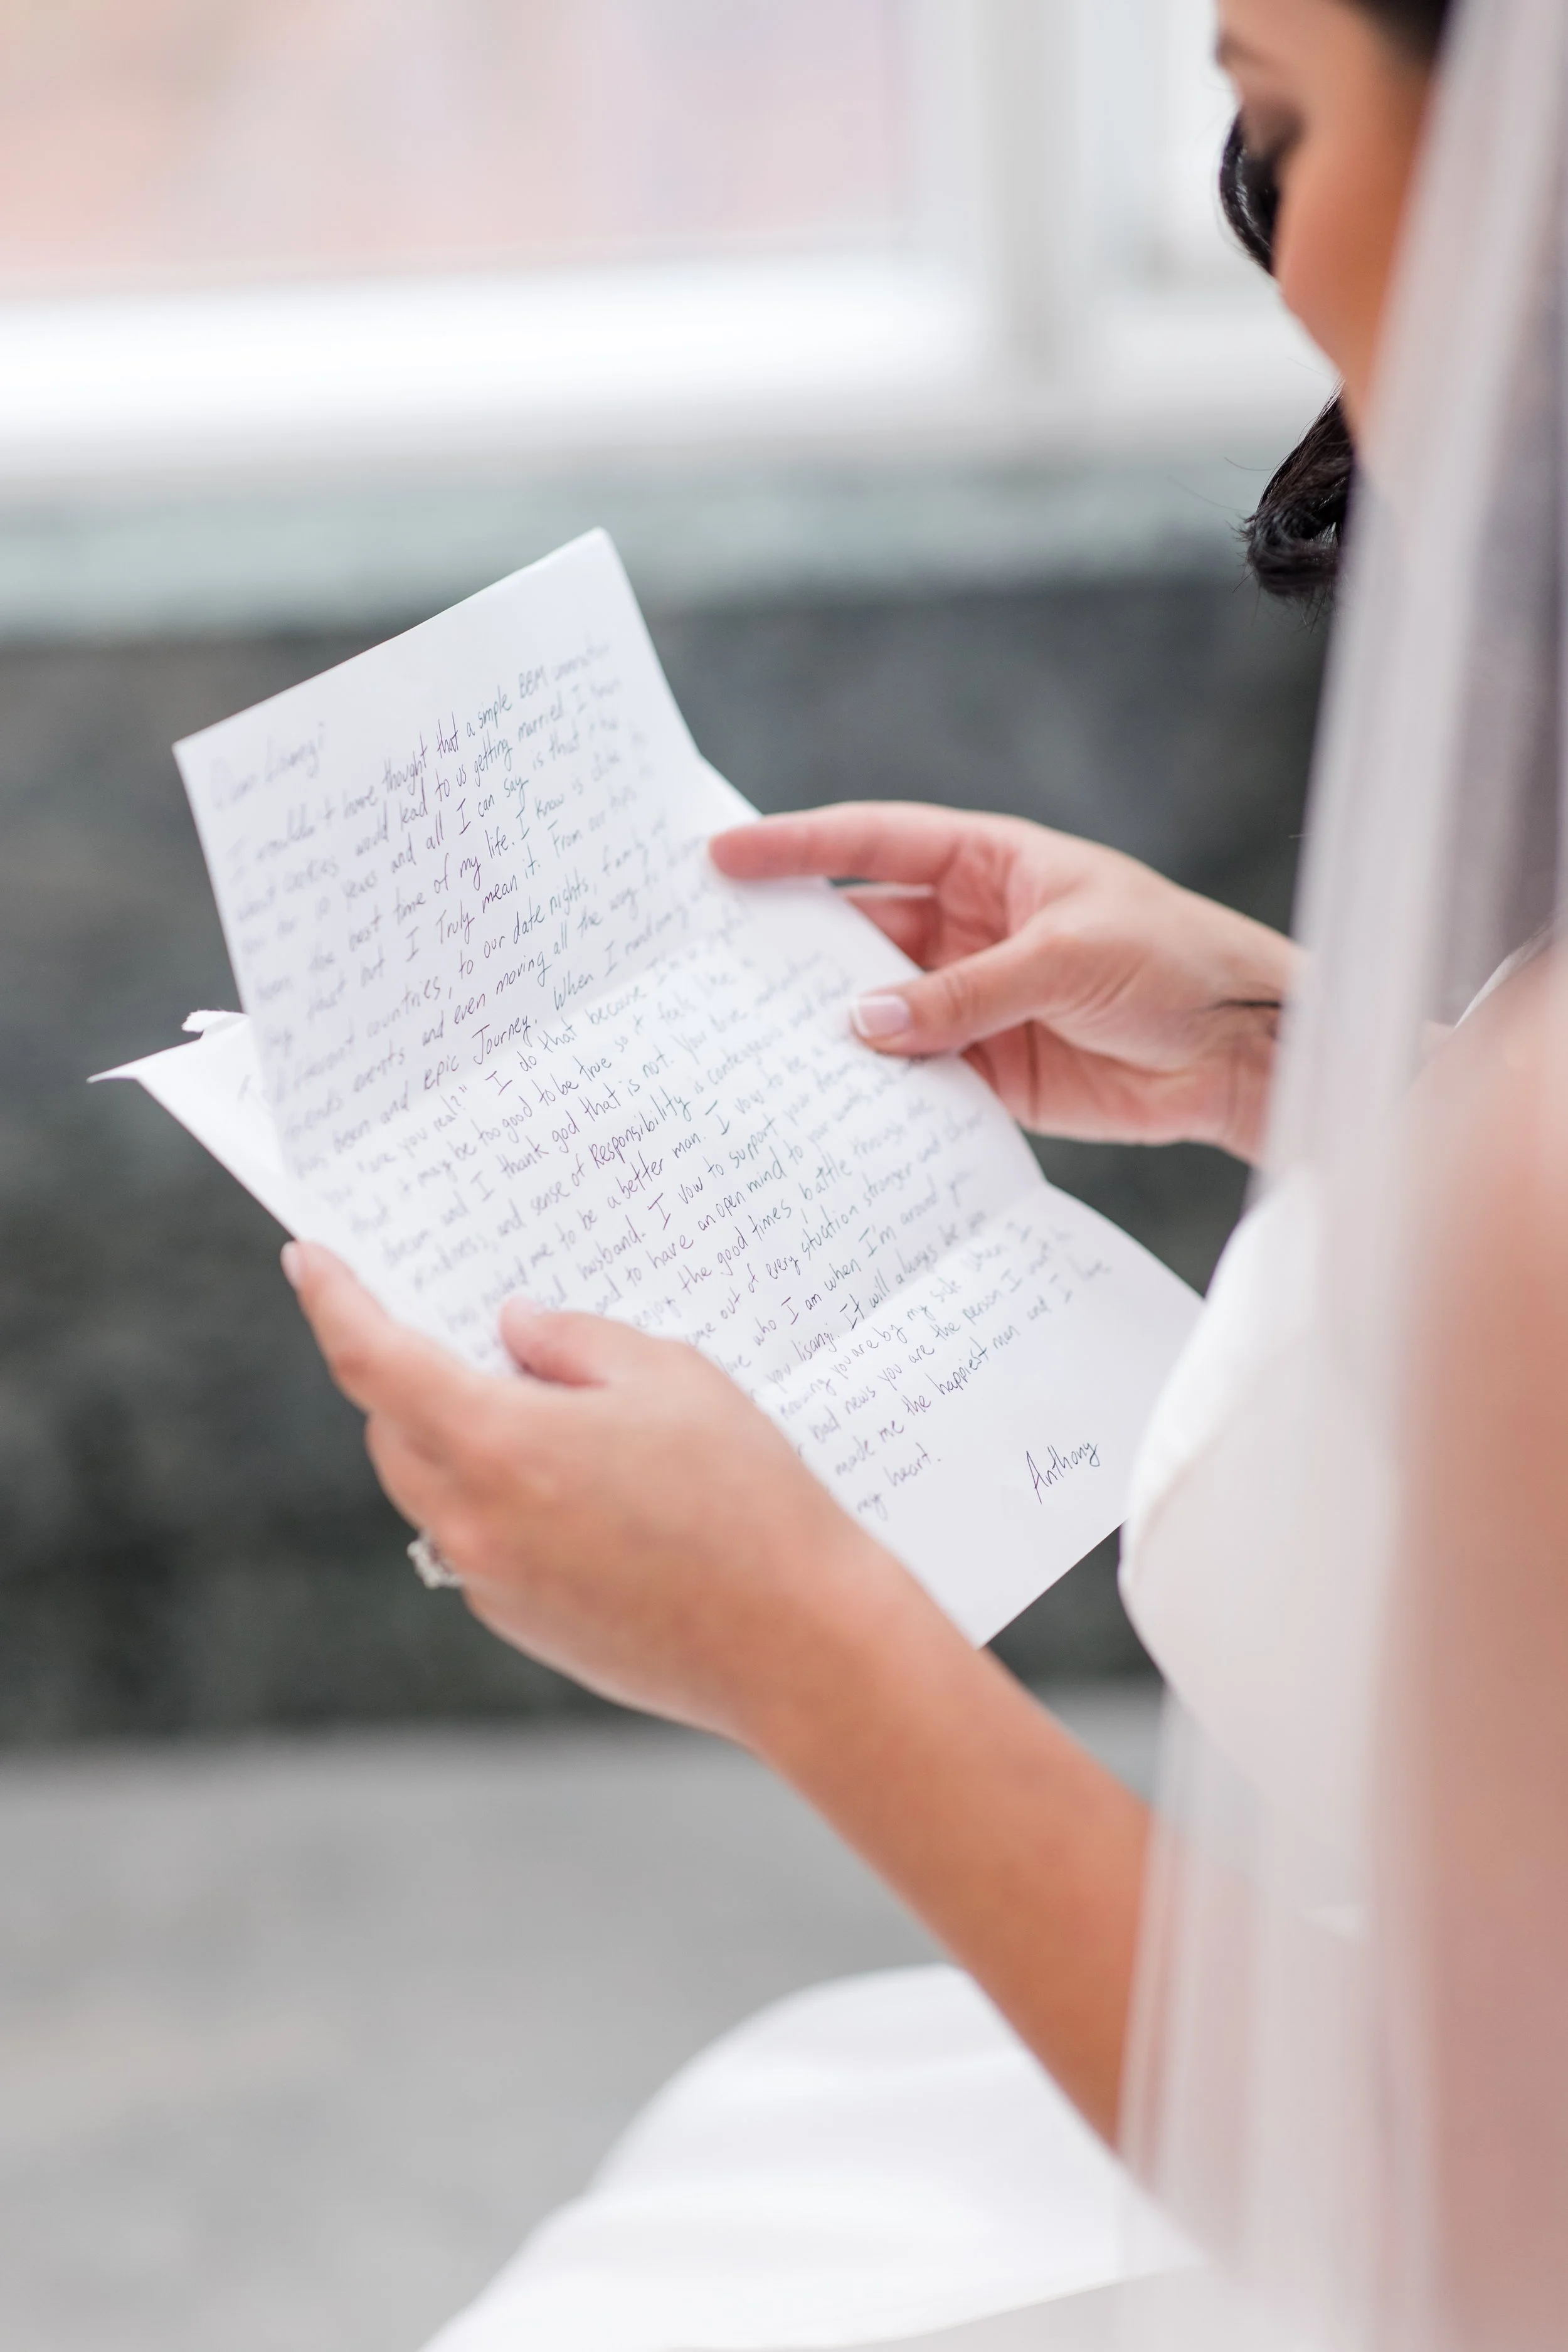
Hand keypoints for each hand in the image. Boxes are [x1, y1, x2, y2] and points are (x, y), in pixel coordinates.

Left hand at [284, 1243, 906, 1742]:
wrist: (800, 1645)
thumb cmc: (748, 1500)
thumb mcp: (670, 1376)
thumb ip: (574, 1341)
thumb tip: (515, 1330)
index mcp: (498, 1445)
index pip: (372, 1361)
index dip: (331, 1302)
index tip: (309, 1260)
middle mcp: (473, 1523)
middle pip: (392, 1431)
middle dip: (411, 1376)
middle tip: (475, 1337)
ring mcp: (493, 1586)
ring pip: (433, 1492)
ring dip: (457, 1442)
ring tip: (546, 1412)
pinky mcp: (525, 1627)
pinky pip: (479, 1545)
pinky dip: (501, 1504)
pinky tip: (586, 1491)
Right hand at [712, 805, 1297, 1163]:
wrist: (1245, 1053)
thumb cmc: (1178, 963)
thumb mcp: (1067, 959)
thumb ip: (964, 994)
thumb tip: (864, 1023)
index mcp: (990, 865)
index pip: (875, 845)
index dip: (798, 848)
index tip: (725, 858)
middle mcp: (971, 928)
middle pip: (862, 933)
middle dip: (795, 949)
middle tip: (715, 967)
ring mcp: (974, 1002)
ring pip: (879, 1012)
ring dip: (831, 1031)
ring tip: (760, 1048)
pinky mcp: (989, 1070)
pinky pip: (916, 1078)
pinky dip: (879, 1093)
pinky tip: (835, 1105)